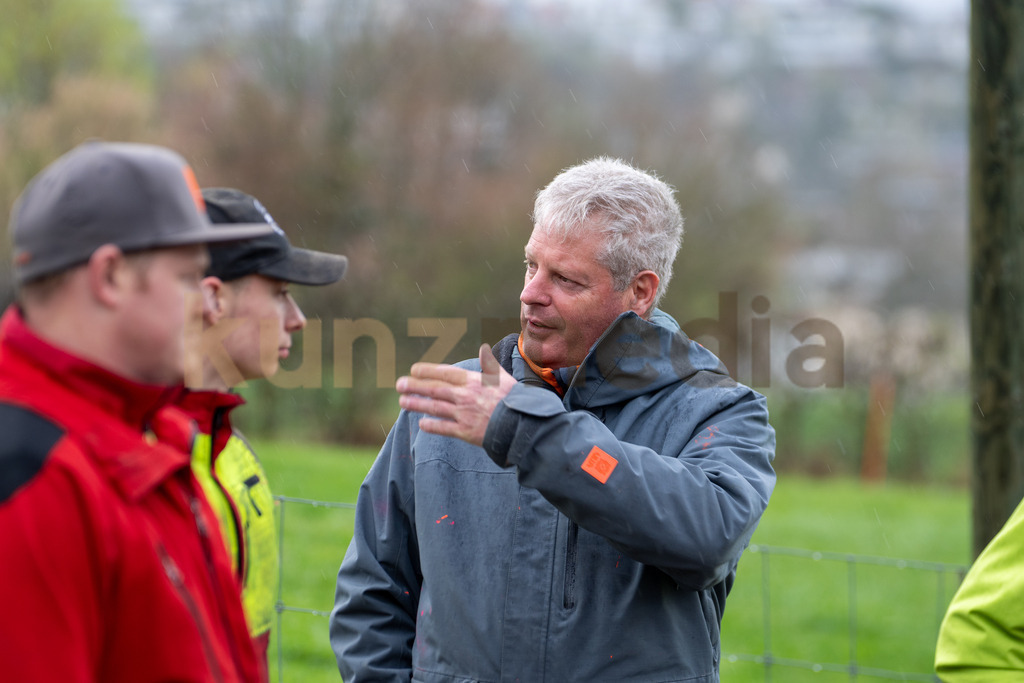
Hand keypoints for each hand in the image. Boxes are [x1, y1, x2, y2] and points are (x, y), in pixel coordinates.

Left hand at [396, 344, 516, 445]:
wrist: (523, 424)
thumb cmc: (515, 400)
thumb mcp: (502, 377)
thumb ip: (489, 364)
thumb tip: (484, 349)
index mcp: (473, 381)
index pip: (445, 373)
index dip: (427, 371)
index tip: (414, 370)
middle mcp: (465, 396)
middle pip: (434, 389)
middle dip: (415, 386)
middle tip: (399, 384)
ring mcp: (464, 414)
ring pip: (434, 408)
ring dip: (417, 404)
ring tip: (402, 402)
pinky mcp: (466, 432)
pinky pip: (443, 428)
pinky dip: (431, 426)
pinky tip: (421, 424)